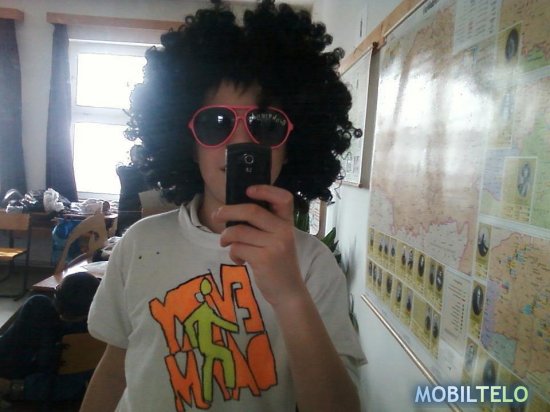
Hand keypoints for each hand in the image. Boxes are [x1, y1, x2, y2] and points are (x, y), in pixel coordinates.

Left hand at [212, 185, 307, 307]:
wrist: (289, 292)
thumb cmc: (279, 264)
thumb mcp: (279, 240)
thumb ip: (265, 226)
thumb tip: (234, 212)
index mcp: (288, 223)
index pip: (283, 198)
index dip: (265, 190)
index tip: (248, 190)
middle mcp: (283, 231)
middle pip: (252, 211)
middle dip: (228, 211)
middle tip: (216, 216)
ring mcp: (275, 245)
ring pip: (239, 231)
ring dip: (225, 237)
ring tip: (225, 243)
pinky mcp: (264, 259)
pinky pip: (237, 248)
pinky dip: (232, 253)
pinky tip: (239, 260)